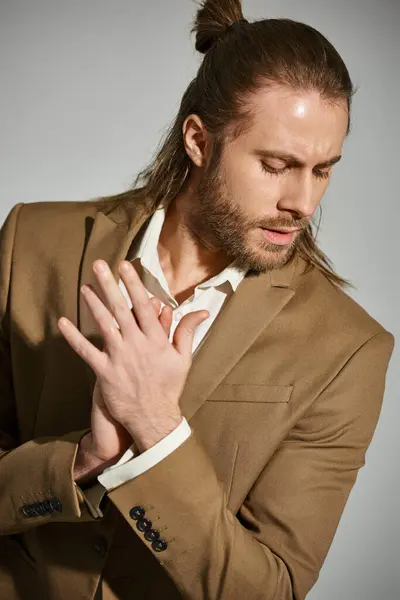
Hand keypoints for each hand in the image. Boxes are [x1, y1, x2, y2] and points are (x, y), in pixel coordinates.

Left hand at [59, 259, 208, 453]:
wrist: (154, 416)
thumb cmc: (169, 386)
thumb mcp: (184, 358)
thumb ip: (187, 331)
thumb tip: (203, 311)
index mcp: (156, 339)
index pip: (142, 305)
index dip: (133, 284)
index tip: (124, 266)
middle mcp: (136, 344)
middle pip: (120, 309)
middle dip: (109, 285)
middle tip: (99, 266)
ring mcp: (119, 357)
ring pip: (104, 325)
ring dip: (93, 304)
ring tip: (85, 287)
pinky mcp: (104, 371)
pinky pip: (86, 351)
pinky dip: (74, 337)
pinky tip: (63, 323)